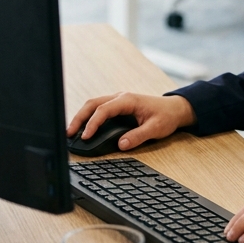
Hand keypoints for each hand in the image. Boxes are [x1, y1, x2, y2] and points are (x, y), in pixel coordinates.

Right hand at [66, 92, 195, 150]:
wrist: (174, 108)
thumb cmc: (166, 116)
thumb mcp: (155, 128)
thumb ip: (138, 136)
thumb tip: (121, 145)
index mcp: (128, 100)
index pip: (104, 110)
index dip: (93, 123)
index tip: (85, 136)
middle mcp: (120, 97)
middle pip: (93, 104)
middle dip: (79, 117)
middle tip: (69, 133)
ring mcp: (118, 100)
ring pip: (93, 105)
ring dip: (81, 117)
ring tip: (71, 132)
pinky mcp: (117, 106)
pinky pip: (98, 109)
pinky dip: (88, 117)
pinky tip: (83, 128)